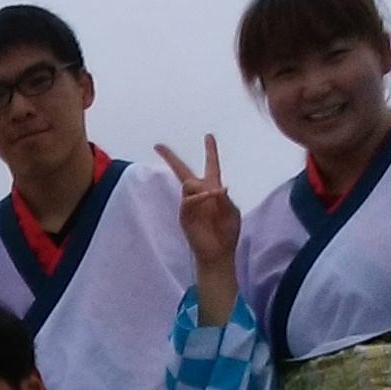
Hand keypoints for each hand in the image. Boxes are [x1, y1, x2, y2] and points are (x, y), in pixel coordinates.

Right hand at [154, 136, 239, 319]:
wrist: (217, 253)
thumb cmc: (227, 233)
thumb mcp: (232, 212)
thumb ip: (225, 199)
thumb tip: (218, 188)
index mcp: (213, 190)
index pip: (211, 166)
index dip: (210, 151)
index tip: (208, 136)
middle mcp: (199, 194)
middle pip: (182, 171)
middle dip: (170, 158)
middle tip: (158, 146)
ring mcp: (189, 204)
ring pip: (188, 183)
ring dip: (202, 187)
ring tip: (214, 195)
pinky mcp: (184, 215)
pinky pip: (188, 199)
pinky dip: (199, 197)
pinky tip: (209, 197)